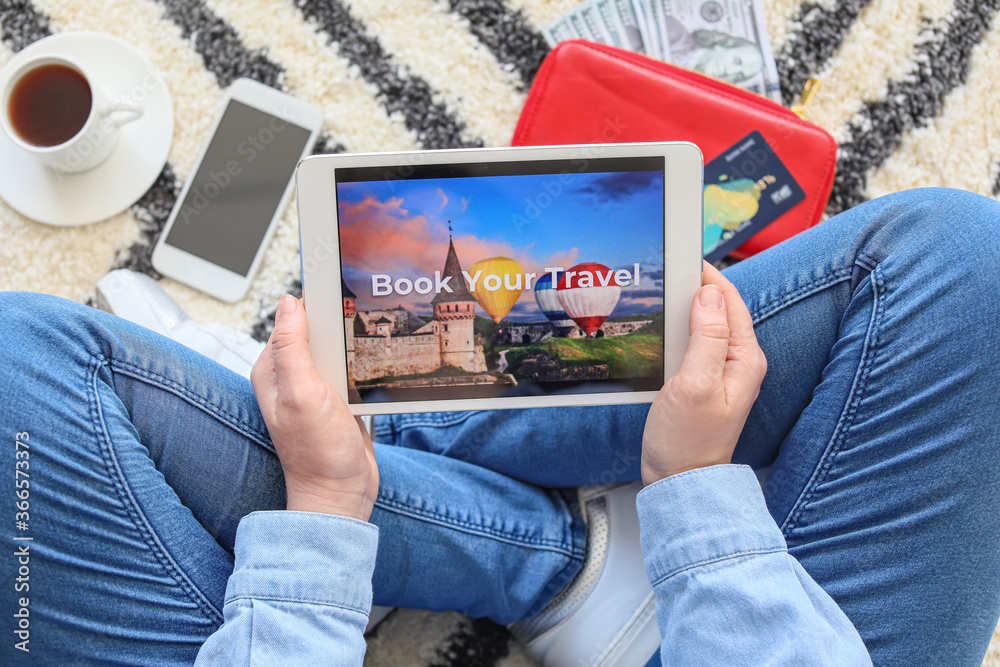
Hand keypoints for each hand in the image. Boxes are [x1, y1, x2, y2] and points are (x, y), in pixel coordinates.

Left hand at [251, 295, 377, 520]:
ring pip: (339, 350)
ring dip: (357, 345)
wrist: (342, 495)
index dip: (315, 302)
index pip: (292, 320)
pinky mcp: (339, 402)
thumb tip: (290, 301)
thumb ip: (293, 347)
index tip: (339, 284)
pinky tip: (381, 363)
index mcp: (274, 371)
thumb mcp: (302, 394)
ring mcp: (317, 390)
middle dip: (340, 321)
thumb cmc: (317, 453)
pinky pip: (353, 371)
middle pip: (319, 332)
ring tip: (379, 336)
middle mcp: (292, 378)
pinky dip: (366, 365)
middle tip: (368, 311)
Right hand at [640, 262, 766, 485]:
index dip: (708, 277)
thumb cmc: (688, 441)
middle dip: (696, 289)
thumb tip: (708, 295)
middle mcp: (738, 362)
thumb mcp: (695, 383)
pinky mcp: (704, 381)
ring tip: (662, 294)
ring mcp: (721, 372)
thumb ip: (706, 337)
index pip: (730, 302)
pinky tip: (662, 330)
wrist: (680, 480)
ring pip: (705, 326)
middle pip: (719, 310)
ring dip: (685, 310)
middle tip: (668, 273)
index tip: (684, 260)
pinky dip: (679, 331)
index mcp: (744, 359)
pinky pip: (694, 344)